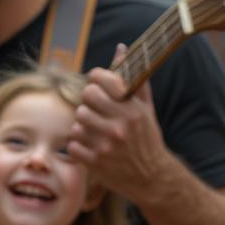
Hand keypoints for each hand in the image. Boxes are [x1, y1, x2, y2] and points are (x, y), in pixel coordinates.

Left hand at [67, 43, 170, 204]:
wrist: (152, 177)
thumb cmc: (146, 137)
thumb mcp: (144, 108)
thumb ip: (132, 79)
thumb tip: (121, 48)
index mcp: (132, 108)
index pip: (100, 79)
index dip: (95, 79)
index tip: (97, 84)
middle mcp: (120, 125)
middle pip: (85, 97)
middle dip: (89, 102)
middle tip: (95, 108)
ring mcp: (107, 145)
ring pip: (77, 121)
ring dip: (82, 125)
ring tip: (95, 130)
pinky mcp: (95, 162)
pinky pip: (73, 144)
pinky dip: (79, 145)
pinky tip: (91, 146)